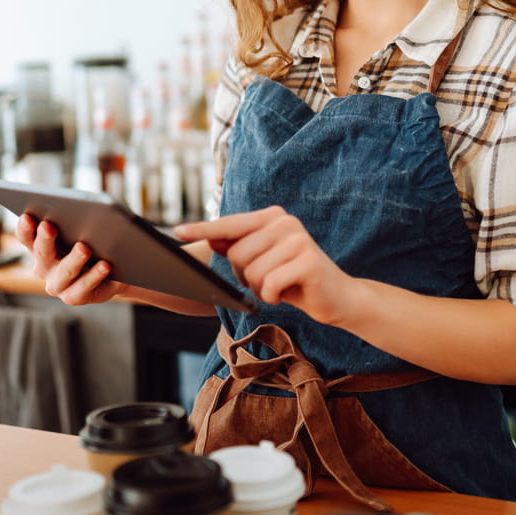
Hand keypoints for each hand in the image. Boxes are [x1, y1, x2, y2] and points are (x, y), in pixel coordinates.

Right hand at [13, 214, 131, 305]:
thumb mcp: (82, 229)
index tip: (27, 216)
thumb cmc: (93, 242)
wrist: (115, 270)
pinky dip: (94, 275)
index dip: (25, 227)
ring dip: (73, 259)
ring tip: (84, 248)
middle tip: (48, 226)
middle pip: (42, 252)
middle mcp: (44, 267)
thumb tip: (78, 210)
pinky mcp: (74, 297)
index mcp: (39, 246)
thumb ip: (74, 220)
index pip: (26, 236)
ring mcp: (57, 284)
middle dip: (45, 239)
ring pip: (64, 272)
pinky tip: (104, 265)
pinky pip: (83, 287)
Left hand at [174, 206, 361, 324]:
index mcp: (272, 217)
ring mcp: (298, 239)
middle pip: (236, 255)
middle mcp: (285, 221)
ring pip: (251, 273)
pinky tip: (289, 294)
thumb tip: (211, 239)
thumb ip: (240, 247)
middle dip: (245, 277)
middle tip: (269, 280)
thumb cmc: (295, 280)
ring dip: (260, 289)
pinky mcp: (308, 261)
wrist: (338, 297)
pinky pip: (268, 285)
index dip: (203, 230)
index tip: (177, 232)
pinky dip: (272, 298)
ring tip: (281, 286)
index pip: (230, 224)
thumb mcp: (264, 262)